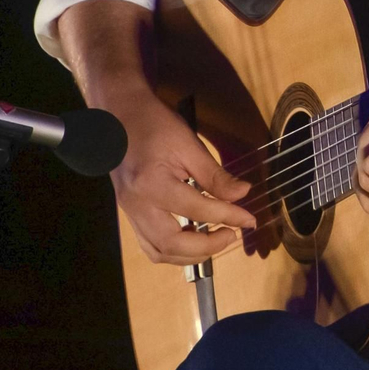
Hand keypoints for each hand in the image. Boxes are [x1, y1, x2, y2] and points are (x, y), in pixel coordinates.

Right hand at [108, 92, 255, 265]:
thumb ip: (215, 175)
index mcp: (152, 183)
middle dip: (208, 247)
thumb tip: (243, 194)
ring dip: (190, 255)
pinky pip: (150, 245)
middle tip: (232, 234)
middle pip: (172, 244)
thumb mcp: (189, 144)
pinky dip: (174, 251)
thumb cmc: (154, 123)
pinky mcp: (129, 214)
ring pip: (159, 252)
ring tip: (214, 239)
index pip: (197, 210)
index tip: (249, 219)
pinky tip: (192, 239)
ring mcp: (129, 212)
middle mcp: (137, 204)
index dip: (228, 216)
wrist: (119, 114)